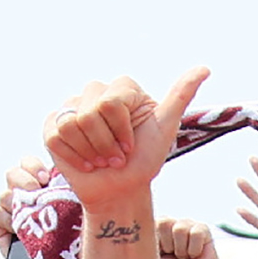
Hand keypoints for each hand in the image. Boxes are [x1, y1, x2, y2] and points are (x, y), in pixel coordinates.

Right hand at [44, 69, 212, 212]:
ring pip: (70, 124)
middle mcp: (96, 91)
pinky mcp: (53, 125)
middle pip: (89, 112)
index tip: (131, 147)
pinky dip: (72, 156)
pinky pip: (54, 135)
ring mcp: (72, 107)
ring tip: (102, 161)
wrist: (120, 190)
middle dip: (106, 144)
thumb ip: (181, 96)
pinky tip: (85, 163)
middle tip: (116, 157)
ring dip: (90, 152)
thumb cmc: (144, 161)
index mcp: (123, 88)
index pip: (110, 103)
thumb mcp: (166, 128)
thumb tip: (204, 68)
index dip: (120, 132)